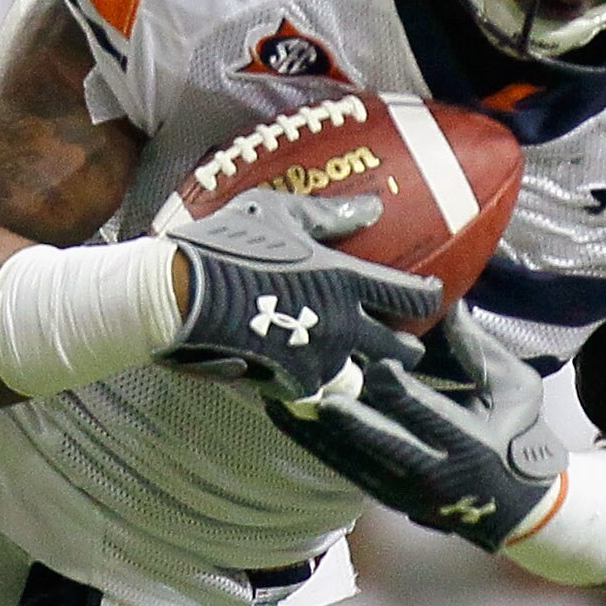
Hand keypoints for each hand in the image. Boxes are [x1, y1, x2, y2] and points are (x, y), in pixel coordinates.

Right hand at [158, 189, 438, 401]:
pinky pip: (319, 397)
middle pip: (400, 352)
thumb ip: (330, 216)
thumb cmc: (222, 243)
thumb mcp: (278, 214)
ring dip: (366, 379)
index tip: (431, 298)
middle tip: (403, 348)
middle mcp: (340, 324)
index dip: (429, 299)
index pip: (412, 296)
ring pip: (363, 383)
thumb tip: (374, 208)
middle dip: (407, 351)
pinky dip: (320, 391)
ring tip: (360, 374)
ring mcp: (315, 360)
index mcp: (344, 279)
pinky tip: (314, 384)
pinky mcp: (286, 385)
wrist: (174, 294)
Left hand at [265, 307, 564, 549]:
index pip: (431, 417)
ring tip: (282, 400)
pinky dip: (315, 443)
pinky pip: (344, 468)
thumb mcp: (514, 389)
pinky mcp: (385, 496)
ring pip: (354, 460)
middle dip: (352, 421)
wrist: (517, 508)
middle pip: (386, 445)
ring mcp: (406, 490)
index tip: (379, 366)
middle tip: (322, 396)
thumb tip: (450, 302)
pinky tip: (289, 417)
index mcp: (471, 444)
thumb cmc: (519, 435)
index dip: (403, 394)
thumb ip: (478, 349)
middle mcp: (435, 473)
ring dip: (316, 431)